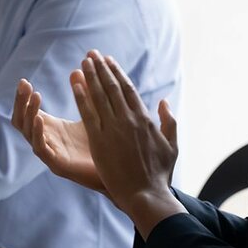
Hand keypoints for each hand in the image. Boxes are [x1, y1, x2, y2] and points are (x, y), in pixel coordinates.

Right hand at [12, 74, 104, 192]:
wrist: (121, 173)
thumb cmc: (107, 145)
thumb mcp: (93, 114)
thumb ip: (84, 94)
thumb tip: (78, 69)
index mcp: (52, 129)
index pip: (28, 112)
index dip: (23, 98)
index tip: (24, 81)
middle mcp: (48, 141)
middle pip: (22, 121)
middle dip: (21, 102)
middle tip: (24, 85)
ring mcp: (51, 154)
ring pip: (29, 133)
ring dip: (30, 113)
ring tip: (35, 96)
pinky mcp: (58, 165)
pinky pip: (40, 149)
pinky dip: (38, 133)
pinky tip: (40, 118)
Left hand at [72, 51, 184, 236]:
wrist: (145, 194)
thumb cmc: (160, 173)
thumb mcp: (172, 145)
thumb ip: (169, 121)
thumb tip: (164, 101)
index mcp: (145, 119)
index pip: (128, 89)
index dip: (117, 73)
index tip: (108, 60)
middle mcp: (128, 120)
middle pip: (112, 87)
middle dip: (101, 69)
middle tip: (92, 54)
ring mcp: (113, 130)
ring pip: (100, 97)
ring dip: (90, 77)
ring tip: (83, 62)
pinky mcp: (99, 141)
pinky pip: (88, 114)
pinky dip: (82, 97)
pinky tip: (75, 84)